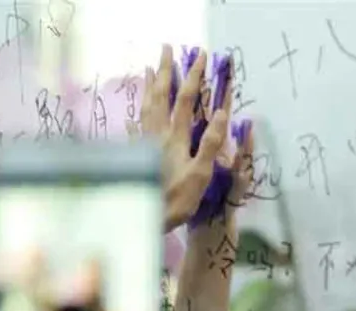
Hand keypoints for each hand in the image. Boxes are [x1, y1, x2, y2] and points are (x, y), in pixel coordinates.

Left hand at [128, 45, 252, 231]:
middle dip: (166, 71)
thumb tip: (221, 113)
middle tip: (166, 49)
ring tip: (150, 69)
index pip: (185, 99)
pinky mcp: (138, 156)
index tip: (200, 56)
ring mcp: (145, 144)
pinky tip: (134, 115)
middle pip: (160, 96)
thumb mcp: (201, 173)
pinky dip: (137, 116)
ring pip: (146, 107)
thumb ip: (211, 143)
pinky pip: (136, 129)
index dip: (193, 76)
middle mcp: (157, 135)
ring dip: (150, 86)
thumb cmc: (178, 199)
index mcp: (175, 137)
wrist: (149, 218)